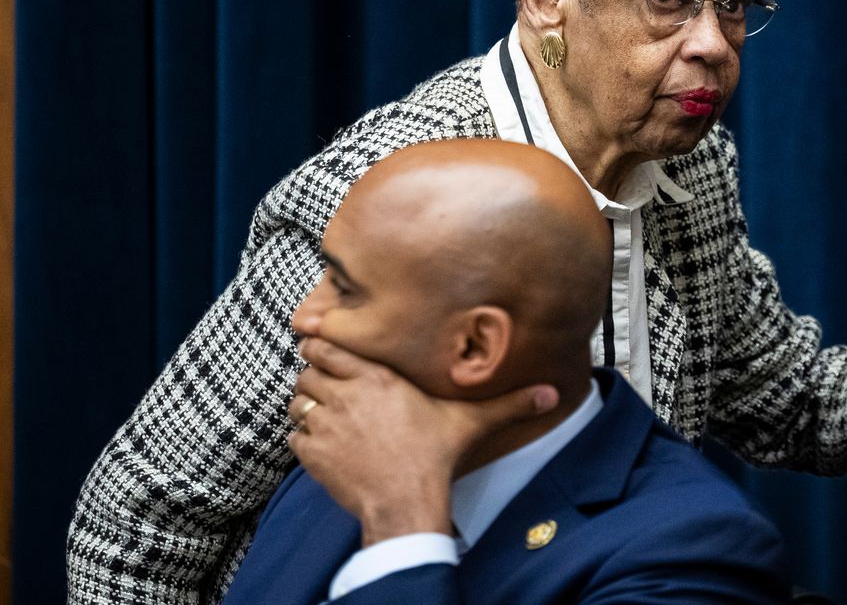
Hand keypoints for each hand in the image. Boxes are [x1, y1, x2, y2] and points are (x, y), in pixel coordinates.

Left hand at [288, 336, 558, 544]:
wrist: (406, 503)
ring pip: (298, 402)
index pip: (327, 345)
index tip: (334, 355)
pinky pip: (295, 436)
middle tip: (334, 387)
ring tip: (328, 415)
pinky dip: (305, 438)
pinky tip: (326, 445)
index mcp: (377, 377)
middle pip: (308, 371)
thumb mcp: (470, 423)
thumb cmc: (434, 459)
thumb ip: (508, 404)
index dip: (325, 348)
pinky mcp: (313, 454)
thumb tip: (551, 394)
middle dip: (317, 377)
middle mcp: (345, 394)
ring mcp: (325, 425)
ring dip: (309, 406)